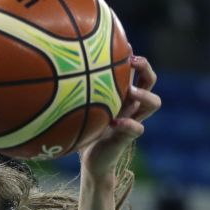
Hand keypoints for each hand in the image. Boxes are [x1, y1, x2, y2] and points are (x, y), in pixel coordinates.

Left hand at [80, 55, 160, 178]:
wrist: (91, 162)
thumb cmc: (83, 131)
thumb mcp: (80, 108)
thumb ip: (76, 92)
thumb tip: (55, 68)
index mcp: (123, 96)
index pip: (138, 71)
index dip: (135, 58)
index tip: (124, 47)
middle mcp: (132, 105)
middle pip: (151, 81)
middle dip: (145, 68)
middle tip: (132, 61)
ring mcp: (133, 120)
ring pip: (153, 103)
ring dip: (144, 94)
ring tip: (131, 92)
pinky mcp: (128, 137)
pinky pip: (137, 128)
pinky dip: (129, 123)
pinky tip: (114, 122)